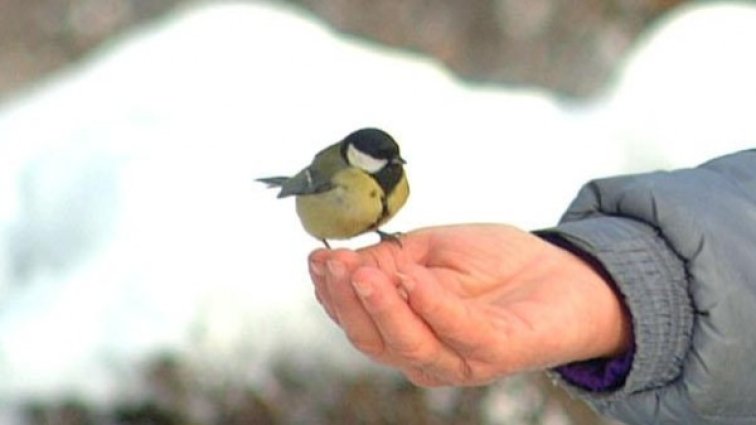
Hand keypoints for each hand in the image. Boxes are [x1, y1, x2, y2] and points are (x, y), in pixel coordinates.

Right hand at [308, 224, 630, 386]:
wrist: (563, 273)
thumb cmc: (496, 265)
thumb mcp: (433, 250)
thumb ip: (393, 258)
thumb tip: (347, 261)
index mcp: (407, 330)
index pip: (358, 320)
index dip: (332, 293)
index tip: (315, 258)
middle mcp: (427, 354)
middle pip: (374, 339)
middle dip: (348, 301)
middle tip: (333, 263)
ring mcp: (461, 359)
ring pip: (408, 345)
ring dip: (380, 307)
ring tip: (360, 272)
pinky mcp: (497, 351)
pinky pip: (459, 331)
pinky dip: (432, 304)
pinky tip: (412, 277)